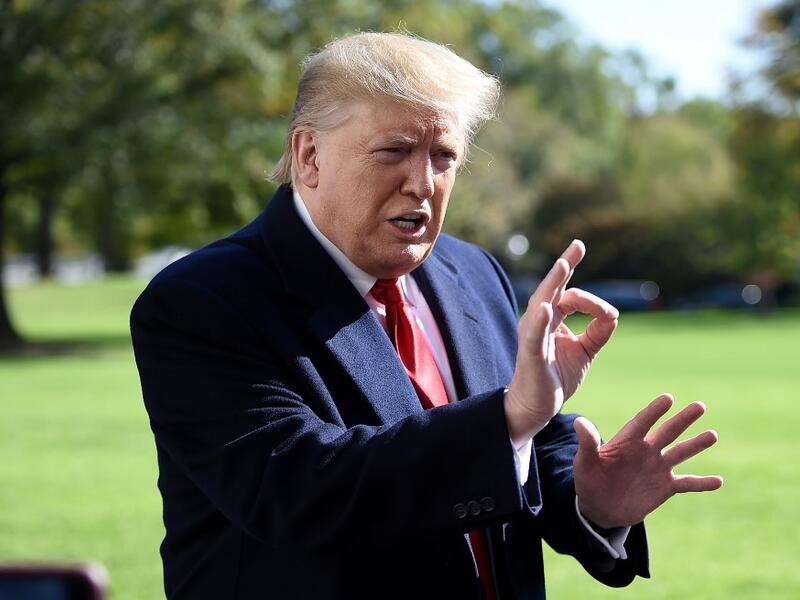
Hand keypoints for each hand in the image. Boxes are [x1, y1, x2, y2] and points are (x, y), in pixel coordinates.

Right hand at [505, 240, 618, 444]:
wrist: (537, 407)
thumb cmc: (556, 376)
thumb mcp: (584, 351)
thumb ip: (598, 332)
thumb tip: (614, 315)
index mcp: (551, 319)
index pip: (571, 297)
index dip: (593, 302)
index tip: (609, 316)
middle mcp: (538, 322)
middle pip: (552, 288)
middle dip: (565, 266)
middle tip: (578, 245)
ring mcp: (532, 336)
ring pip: (542, 304)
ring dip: (553, 284)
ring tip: (563, 265)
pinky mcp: (530, 355)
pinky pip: (534, 335)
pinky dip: (539, 320)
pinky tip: (546, 307)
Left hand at [573, 394, 723, 528]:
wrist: (599, 507)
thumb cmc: (589, 480)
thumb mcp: (585, 462)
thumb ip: (587, 443)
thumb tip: (579, 422)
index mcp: (627, 441)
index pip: (643, 422)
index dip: (654, 411)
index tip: (668, 398)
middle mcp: (646, 450)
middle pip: (667, 432)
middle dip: (683, 420)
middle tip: (700, 406)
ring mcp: (657, 468)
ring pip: (680, 452)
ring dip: (696, 445)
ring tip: (713, 435)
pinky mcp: (665, 487)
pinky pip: (687, 483)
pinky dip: (702, 483)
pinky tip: (719, 481)